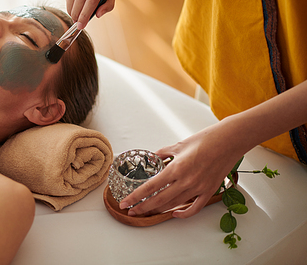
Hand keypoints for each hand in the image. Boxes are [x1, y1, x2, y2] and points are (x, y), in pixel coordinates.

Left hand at [119, 119, 248, 218]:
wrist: (229, 141)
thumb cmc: (205, 140)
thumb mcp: (179, 145)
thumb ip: (163, 154)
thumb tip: (153, 157)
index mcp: (176, 168)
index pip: (150, 186)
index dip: (135, 196)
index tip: (125, 202)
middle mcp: (186, 180)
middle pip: (159, 200)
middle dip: (143, 207)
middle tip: (131, 211)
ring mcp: (199, 187)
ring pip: (174, 204)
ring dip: (159, 210)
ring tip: (147, 212)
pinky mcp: (209, 191)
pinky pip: (195, 207)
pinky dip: (184, 213)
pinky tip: (174, 214)